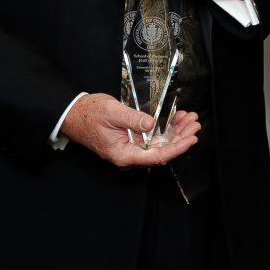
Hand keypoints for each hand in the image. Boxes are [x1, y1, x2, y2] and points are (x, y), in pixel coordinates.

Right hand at [60, 92, 202, 167]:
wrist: (75, 113)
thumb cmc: (89, 115)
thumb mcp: (113, 113)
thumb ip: (133, 120)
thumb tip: (152, 124)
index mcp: (124, 154)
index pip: (156, 157)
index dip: (176, 149)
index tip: (191, 140)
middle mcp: (129, 154)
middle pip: (162, 151)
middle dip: (181, 138)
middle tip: (195, 124)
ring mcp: (131, 147)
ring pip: (160, 143)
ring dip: (176, 131)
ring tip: (189, 119)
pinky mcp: (132, 139)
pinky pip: (153, 137)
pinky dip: (166, 128)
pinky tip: (176, 119)